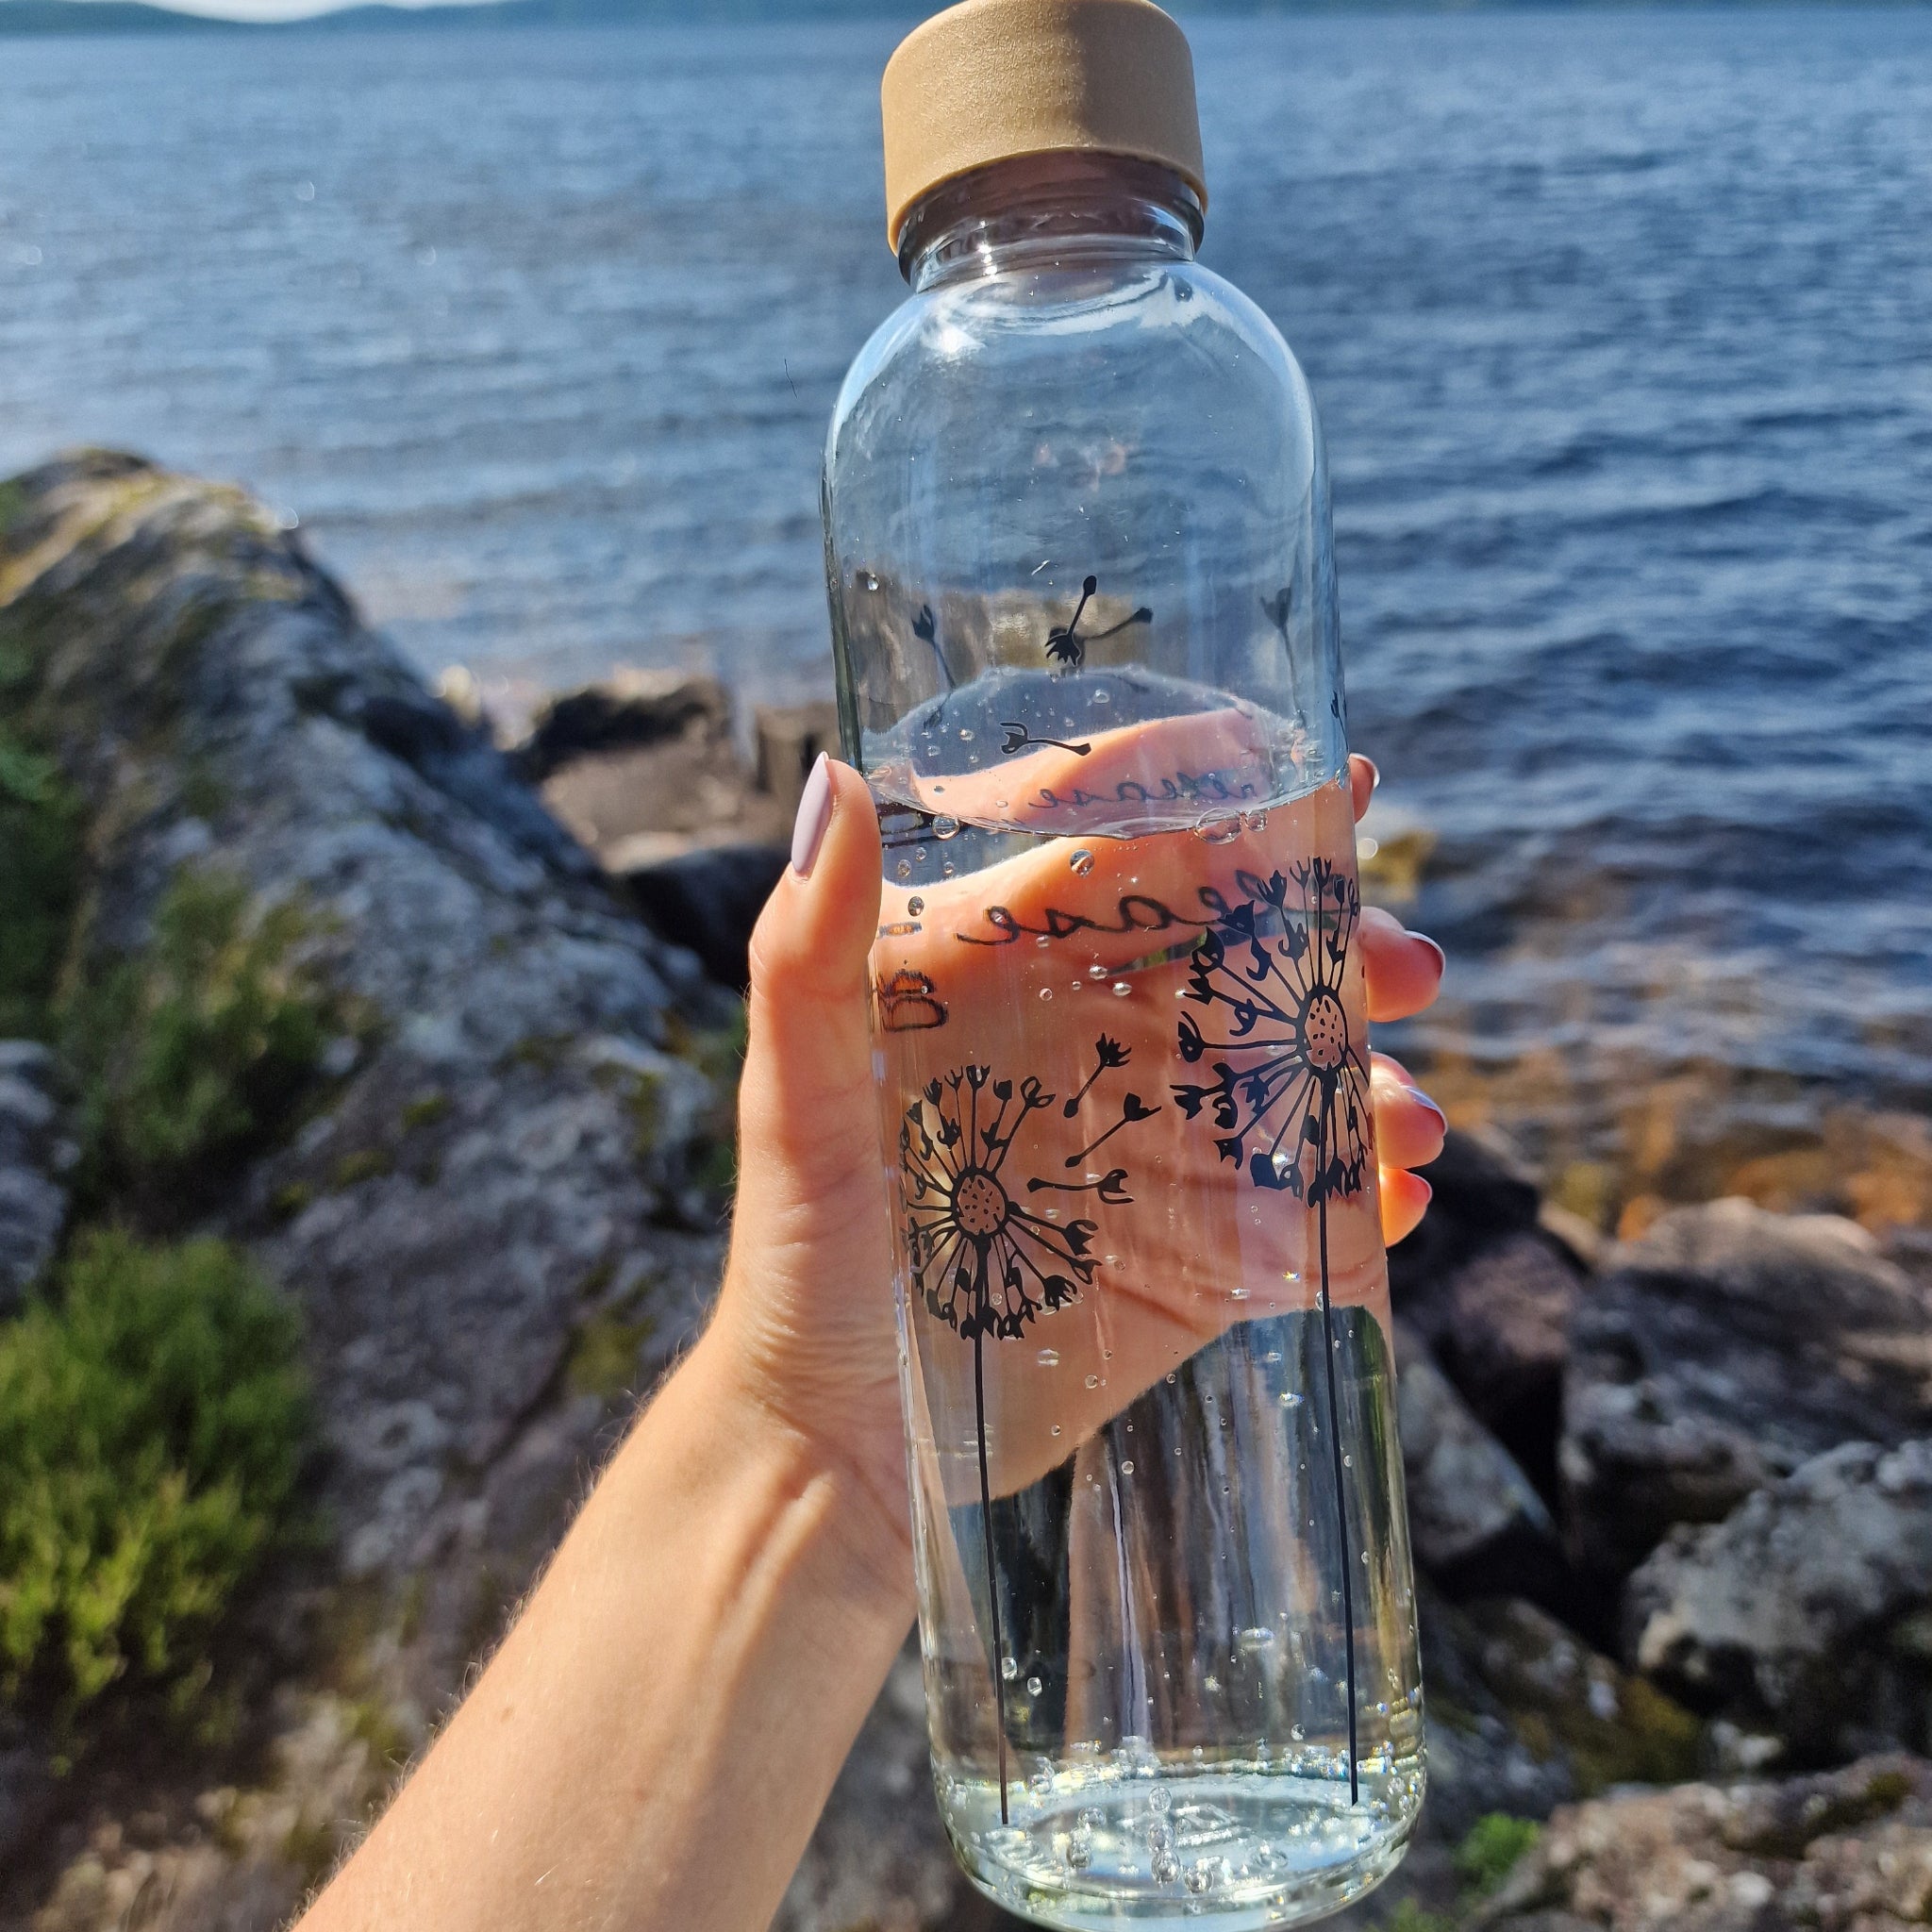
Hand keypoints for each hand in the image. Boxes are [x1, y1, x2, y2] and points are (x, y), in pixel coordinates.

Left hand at [710, 751, 1445, 1583]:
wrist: (836, 1446)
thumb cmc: (797, 1256)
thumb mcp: (795, 1100)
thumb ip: (806, 950)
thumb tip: (834, 776)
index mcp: (1008, 972)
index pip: (1133, 851)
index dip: (1233, 801)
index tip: (1336, 777)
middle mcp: (1093, 1037)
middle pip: (1245, 952)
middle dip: (1342, 942)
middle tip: (1410, 968)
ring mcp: (1153, 1143)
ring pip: (1294, 1069)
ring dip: (1371, 1072)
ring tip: (1417, 1118)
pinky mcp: (1194, 1252)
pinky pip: (1309, 1199)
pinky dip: (1371, 1187)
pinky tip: (1407, 1196)